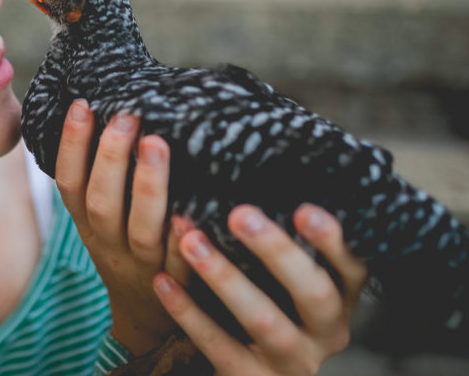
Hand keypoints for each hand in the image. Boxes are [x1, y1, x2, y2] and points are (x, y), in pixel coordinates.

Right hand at [55, 99, 190, 353]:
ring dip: (147, 187)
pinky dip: (182, 242)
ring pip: (141, 229)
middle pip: (103, 202)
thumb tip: (115, 101)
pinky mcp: (177, 285)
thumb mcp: (101, 214)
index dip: (72, 145)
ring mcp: (142, 265)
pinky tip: (190, 215)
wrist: (145, 314)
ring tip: (157, 144)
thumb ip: (105, 171)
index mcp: (85, 221)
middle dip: (112, 158)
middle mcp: (108, 242)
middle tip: (127, 117)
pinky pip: (180, 264)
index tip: (83, 104)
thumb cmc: (125, 243)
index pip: (70, 181)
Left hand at [153, 204, 368, 374]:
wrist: (252, 371)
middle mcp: (325, 331)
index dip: (333, 241)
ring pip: (263, 320)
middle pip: (313, 292)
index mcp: (340, 296)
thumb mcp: (287, 277)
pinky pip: (217, 345)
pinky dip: (188, 312)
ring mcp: (291, 360)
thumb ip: (282, 235)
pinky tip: (163, 281)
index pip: (351, 266)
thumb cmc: (269, 301)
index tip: (304, 208)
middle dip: (277, 252)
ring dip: (225, 277)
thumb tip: (253, 159)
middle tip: (238, 213)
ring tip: (189, 239)